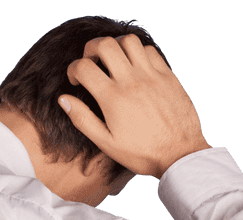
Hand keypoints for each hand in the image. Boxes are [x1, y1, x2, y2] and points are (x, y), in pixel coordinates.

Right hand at [62, 34, 209, 179]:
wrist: (179, 154)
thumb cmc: (142, 153)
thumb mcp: (107, 143)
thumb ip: (83, 120)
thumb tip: (64, 100)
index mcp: (112, 99)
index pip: (84, 67)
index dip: (73, 69)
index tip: (76, 80)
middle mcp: (131, 81)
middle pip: (105, 45)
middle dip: (91, 48)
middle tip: (91, 62)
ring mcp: (151, 75)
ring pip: (128, 41)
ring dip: (115, 45)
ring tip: (112, 60)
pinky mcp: (166, 75)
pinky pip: (149, 50)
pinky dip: (137, 52)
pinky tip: (134, 66)